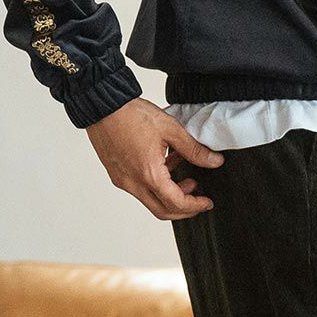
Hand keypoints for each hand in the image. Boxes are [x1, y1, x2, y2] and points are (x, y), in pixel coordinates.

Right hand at [85, 97, 224, 219]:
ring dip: (170, 196)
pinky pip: (139, 189)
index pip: (177, 203)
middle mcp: (133, 183)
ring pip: (151, 201)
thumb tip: (214, 161)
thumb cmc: (131, 115)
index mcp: (149, 174)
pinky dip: (156, 185)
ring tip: (185, 179)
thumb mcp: (171, 130)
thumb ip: (194, 150)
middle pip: (162, 211)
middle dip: (184, 209)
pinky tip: (165, 166)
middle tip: (198, 199)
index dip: (196, 206)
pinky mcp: (117, 174)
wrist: (102, 106)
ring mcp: (122, 180)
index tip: (207, 202)